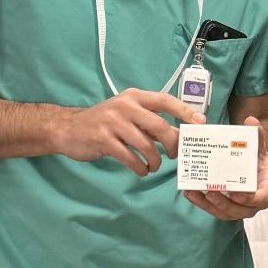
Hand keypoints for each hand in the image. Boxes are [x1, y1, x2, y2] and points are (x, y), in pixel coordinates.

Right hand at [51, 89, 199, 176]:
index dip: (184, 111)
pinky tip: (140, 170)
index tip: (200, 123)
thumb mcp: (126, 114)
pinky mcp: (103, 140)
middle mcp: (125, 106)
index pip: (165, 100)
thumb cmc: (103, 123)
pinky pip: (129, 158)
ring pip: (145, 145)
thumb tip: (178, 134)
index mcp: (134, 97)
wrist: (68, 129)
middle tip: (175, 155)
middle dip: (172, 144)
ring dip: (154, 161)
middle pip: (159, 126)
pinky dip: (139, 168)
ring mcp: (113, 122)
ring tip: (153, 166)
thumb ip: (149, 121)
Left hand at [183, 114, 267, 222]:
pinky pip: (215, 210)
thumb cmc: (258, 161)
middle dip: (223, 203)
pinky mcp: (227, 209)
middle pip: (240, 210)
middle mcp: (254, 203)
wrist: (255, 170)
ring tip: (193, 192)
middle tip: (210, 192)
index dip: (248, 199)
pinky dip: (202, 203)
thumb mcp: (260, 148)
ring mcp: (240, 208)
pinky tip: (189, 193)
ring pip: (225, 213)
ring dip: (208, 205)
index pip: (261, 198)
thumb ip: (257, 136)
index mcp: (266, 188)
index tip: (235, 193)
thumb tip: (251, 121)